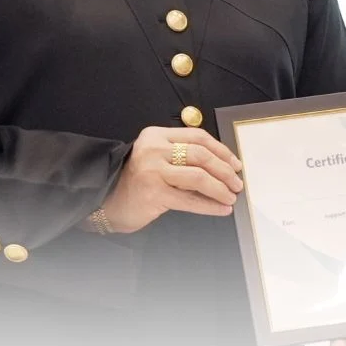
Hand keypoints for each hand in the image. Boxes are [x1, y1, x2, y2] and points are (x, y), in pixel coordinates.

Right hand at [93, 126, 242, 233]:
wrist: (107, 202)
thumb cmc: (137, 181)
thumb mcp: (157, 158)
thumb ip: (182, 156)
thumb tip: (223, 165)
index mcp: (156, 136)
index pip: (197, 137)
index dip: (221, 150)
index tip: (236, 163)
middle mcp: (154, 150)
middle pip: (201, 155)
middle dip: (225, 170)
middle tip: (237, 183)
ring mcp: (153, 171)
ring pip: (198, 176)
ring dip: (220, 188)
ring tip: (231, 197)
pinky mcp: (153, 194)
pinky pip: (190, 200)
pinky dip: (210, 205)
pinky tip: (221, 209)